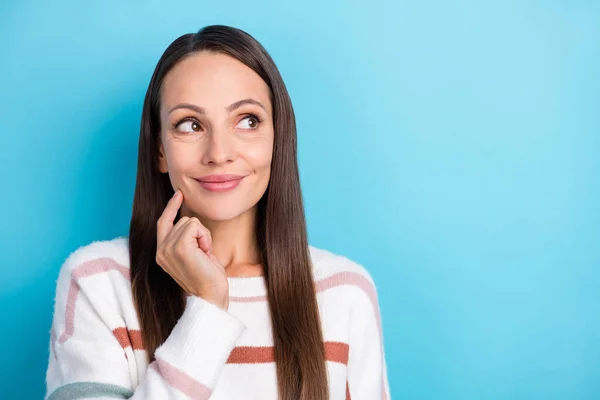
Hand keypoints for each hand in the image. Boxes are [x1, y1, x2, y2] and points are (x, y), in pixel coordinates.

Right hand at [155, 190, 228, 309]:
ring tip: (204, 256)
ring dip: (204, 237)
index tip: (179, 194)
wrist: (211, 296)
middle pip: (182, 220)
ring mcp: (168, 249)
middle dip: (200, 233)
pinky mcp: (179, 247)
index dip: (171, 207)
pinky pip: (195, 226)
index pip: (163, 222)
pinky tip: (206, 254)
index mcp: (162, 253)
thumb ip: (186, 240)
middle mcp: (161, 250)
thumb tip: (190, 221)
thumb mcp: (194, 255)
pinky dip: (206, 237)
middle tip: (204, 254)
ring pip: (190, 222)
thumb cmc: (208, 277)